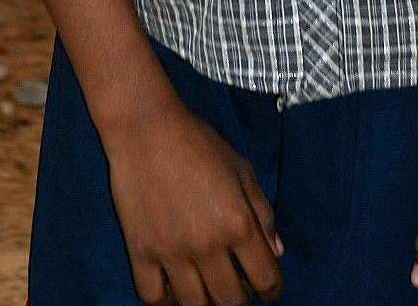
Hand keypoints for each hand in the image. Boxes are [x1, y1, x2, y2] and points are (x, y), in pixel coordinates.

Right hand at [104, 96, 283, 304]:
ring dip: (206, 302)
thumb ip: (263, 212)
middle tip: (235, 285)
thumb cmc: (199, 142)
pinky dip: (164, 299)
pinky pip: (152, 298)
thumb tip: (276, 252)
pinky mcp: (140, 251)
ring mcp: (172, 252)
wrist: (146, 128)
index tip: (267, 287)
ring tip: (206, 287)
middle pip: (231, 303)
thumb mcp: (242, 170)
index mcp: (239, 223)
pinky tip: (172, 285)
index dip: (272, 290)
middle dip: (239, 299)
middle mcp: (208, 245)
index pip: (266, 280)